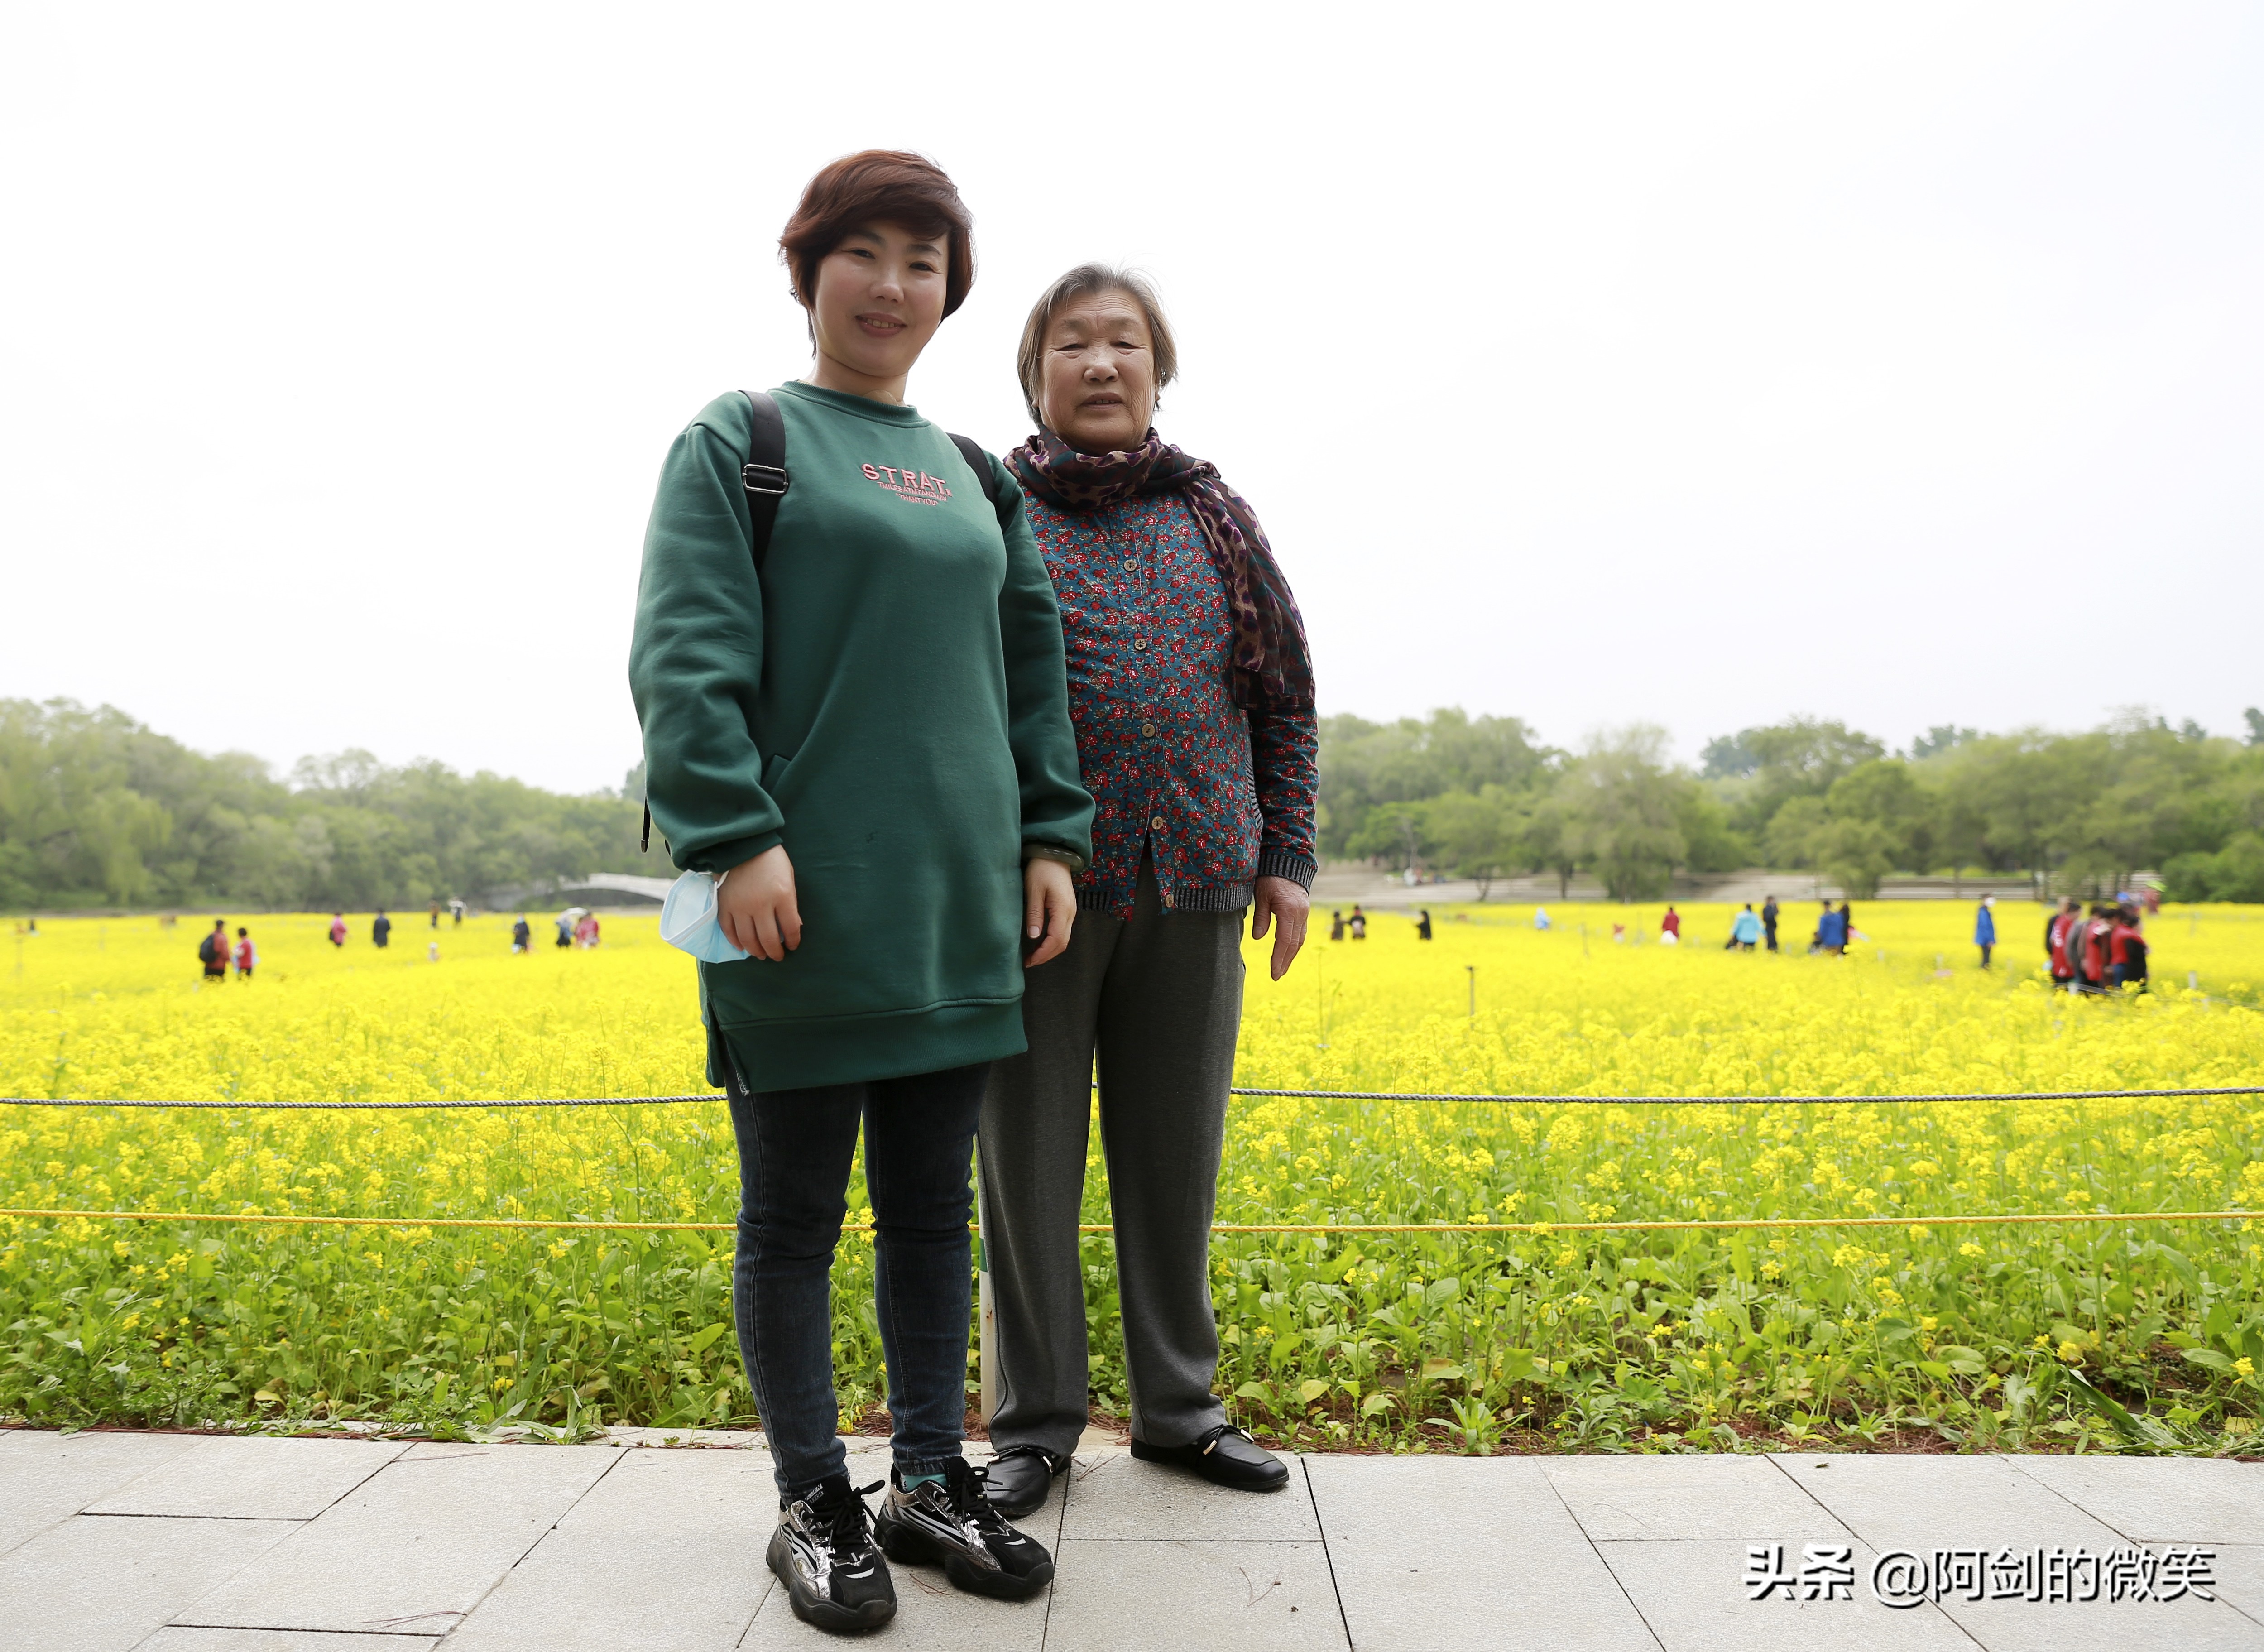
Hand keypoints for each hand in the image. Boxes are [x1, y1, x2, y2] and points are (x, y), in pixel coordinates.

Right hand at [717, 845, 801, 960]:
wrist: (743, 844)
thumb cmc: (772, 861)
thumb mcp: (789, 879)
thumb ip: (790, 905)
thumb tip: (792, 928)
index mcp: (782, 896)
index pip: (790, 929)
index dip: (792, 941)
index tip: (792, 946)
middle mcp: (760, 904)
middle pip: (768, 939)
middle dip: (774, 952)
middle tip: (777, 957)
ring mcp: (740, 906)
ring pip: (747, 939)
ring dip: (756, 951)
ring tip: (761, 955)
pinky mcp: (724, 905)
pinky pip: (728, 930)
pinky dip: (735, 941)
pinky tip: (742, 947)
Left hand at [1023, 857, 1075, 966]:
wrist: (1054, 854)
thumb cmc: (1042, 869)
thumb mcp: (1034, 890)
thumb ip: (1035, 914)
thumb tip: (1033, 937)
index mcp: (1063, 909)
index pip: (1056, 939)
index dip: (1043, 953)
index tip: (1029, 961)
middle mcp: (1071, 913)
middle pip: (1062, 943)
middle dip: (1046, 956)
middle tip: (1029, 962)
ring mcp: (1071, 911)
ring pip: (1064, 939)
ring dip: (1050, 950)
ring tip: (1034, 955)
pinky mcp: (1068, 909)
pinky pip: (1063, 931)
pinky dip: (1053, 941)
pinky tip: (1041, 942)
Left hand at [1250, 875, 1308, 979]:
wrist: (1288, 862)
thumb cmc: (1270, 877)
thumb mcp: (1261, 895)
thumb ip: (1260, 916)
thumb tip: (1257, 937)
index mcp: (1288, 910)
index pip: (1284, 940)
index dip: (1279, 958)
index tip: (1273, 971)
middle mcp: (1300, 914)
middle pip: (1294, 944)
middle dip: (1285, 962)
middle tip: (1276, 976)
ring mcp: (1304, 914)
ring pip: (1300, 940)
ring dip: (1291, 956)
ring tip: (1281, 969)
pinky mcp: (1304, 913)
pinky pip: (1301, 933)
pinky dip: (1294, 946)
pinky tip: (1288, 953)